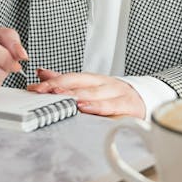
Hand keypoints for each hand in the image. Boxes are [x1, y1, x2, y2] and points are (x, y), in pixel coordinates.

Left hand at [27, 68, 144, 117]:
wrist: (145, 100)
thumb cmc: (114, 96)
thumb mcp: (90, 86)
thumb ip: (66, 81)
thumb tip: (42, 73)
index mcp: (94, 79)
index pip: (71, 77)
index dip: (53, 81)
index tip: (36, 88)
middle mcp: (104, 83)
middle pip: (80, 83)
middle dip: (60, 87)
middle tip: (44, 91)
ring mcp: (116, 93)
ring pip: (94, 93)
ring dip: (76, 95)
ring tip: (62, 97)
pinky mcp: (128, 105)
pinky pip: (111, 106)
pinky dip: (98, 107)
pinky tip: (86, 108)